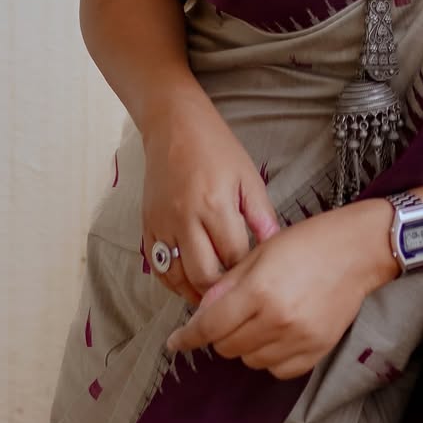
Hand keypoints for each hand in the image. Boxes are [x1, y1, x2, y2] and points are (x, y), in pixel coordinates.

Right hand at [140, 88, 278, 306]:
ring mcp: (162, 226)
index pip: (234, 257)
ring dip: (196, 293)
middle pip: (203, 276)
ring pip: (177, 279)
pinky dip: (173, 282)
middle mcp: (185, 219)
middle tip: (236, 293)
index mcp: (215, 205)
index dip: (247, 271)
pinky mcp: (147, 228)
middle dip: (222, 291)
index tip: (258, 276)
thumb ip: (261, 214)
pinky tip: (190, 283)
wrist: (174, 126)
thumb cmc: (216, 148)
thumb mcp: (248, 176)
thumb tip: (275, 245)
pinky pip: (157, 269)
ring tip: (215, 296)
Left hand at [166, 200, 395, 379]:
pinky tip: (278, 332)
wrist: (357, 251)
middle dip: (220, 333)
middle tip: (233, 312)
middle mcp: (277, 320)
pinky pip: (278, 369)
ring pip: (250, 361)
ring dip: (245, 344)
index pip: (210, 326)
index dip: (187, 337)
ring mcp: (298, 339)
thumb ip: (228, 283)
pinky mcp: (315, 351)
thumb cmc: (310, 242)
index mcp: (260, 291)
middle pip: (227, 347)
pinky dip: (270, 356)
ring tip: (261, 317)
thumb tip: (201, 312)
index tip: (176, 342)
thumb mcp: (262, 251)